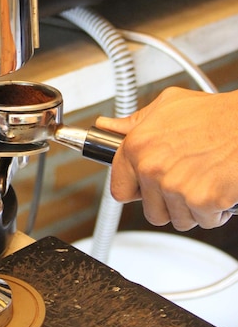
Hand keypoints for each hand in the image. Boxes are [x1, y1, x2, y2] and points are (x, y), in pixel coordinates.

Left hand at [95, 87, 237, 230]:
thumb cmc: (213, 113)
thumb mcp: (167, 105)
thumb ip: (135, 122)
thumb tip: (107, 126)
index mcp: (138, 145)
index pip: (119, 189)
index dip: (136, 190)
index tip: (145, 187)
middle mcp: (152, 168)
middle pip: (152, 211)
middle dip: (169, 202)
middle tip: (186, 180)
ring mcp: (176, 187)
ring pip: (178, 219)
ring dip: (192, 207)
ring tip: (203, 179)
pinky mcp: (202, 201)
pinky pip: (204, 221)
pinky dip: (214, 211)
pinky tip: (218, 186)